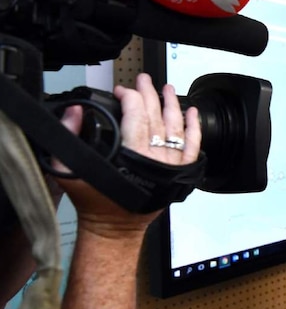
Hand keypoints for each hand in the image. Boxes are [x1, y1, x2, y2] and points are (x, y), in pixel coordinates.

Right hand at [51, 73, 200, 235]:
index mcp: (131, 156)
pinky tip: (193, 114)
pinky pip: (192, 147)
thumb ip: (69, 139)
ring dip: (173, 105)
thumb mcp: (69, 171)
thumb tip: (75, 112)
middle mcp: (155, 159)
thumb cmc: (96, 203)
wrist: (114, 229)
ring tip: (168, 89)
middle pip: (156, 118)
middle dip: (150, 94)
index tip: (122, 90)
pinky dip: (194, 129)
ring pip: (176, 129)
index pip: (136, 116)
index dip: (130, 98)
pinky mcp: (181, 173)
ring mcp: (171, 166)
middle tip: (144, 80)